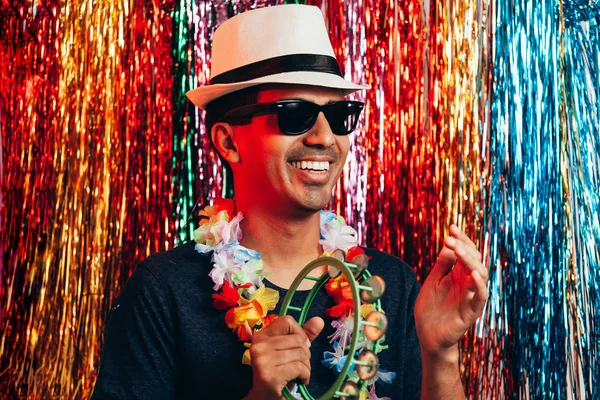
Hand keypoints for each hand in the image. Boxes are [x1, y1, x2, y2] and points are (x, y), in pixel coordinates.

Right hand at [244, 315, 323, 399]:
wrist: (265, 399)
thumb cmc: (279, 373)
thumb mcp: (290, 351)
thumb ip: (303, 335)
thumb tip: (319, 320)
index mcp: (261, 336)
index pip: (287, 321)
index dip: (299, 332)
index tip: (298, 346)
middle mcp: (259, 345)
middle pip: (298, 339)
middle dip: (305, 353)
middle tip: (299, 365)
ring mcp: (262, 360)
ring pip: (300, 353)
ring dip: (306, 366)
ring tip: (299, 374)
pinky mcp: (269, 375)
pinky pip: (299, 367)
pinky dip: (305, 375)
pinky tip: (300, 380)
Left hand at [414, 224, 488, 360]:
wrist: (427, 336)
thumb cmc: (430, 309)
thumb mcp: (432, 281)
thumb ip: (442, 265)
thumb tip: (448, 244)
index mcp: (459, 275)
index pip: (466, 253)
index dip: (461, 240)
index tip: (451, 227)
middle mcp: (468, 284)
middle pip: (475, 260)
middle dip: (464, 246)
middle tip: (450, 238)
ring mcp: (471, 297)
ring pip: (481, 274)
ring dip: (470, 260)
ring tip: (458, 249)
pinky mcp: (471, 312)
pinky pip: (480, 297)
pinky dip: (478, 284)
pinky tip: (471, 272)